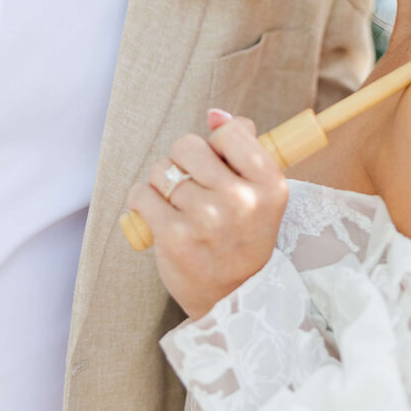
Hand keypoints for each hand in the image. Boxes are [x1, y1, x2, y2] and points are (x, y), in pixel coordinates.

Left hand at [126, 110, 288, 319]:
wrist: (233, 296)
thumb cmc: (243, 236)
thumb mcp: (260, 193)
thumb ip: (242, 146)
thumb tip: (214, 113)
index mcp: (269, 183)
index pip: (230, 132)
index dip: (217, 145)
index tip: (218, 166)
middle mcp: (240, 199)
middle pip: (187, 146)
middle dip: (183, 160)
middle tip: (192, 185)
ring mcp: (206, 219)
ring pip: (161, 170)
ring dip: (162, 182)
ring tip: (177, 204)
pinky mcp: (174, 237)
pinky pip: (141, 194)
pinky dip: (142, 200)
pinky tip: (156, 214)